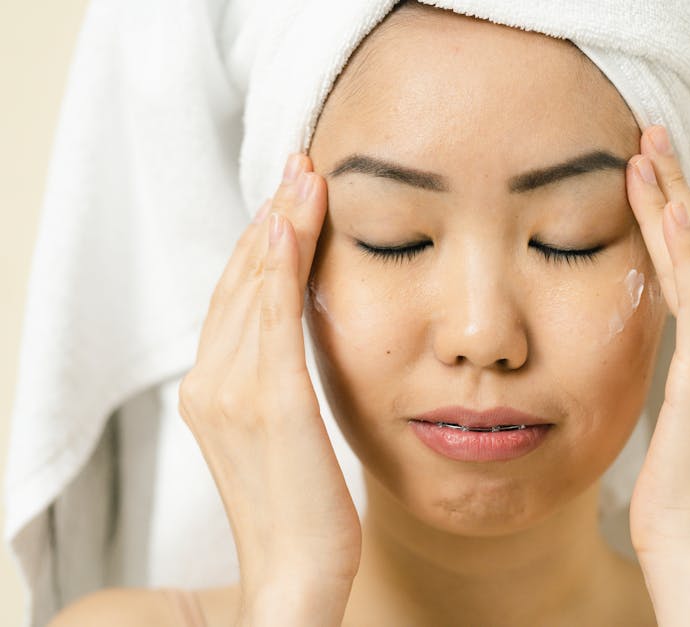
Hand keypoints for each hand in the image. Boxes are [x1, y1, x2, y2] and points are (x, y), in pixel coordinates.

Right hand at [178, 154, 359, 624]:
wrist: (295, 574)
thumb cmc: (302, 507)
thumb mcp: (285, 433)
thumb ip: (279, 381)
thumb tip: (300, 333)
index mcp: (212, 390)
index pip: (236, 298)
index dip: (262, 242)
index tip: (291, 196)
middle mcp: (210, 384)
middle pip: (239, 282)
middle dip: (271, 218)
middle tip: (299, 166)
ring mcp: (232, 392)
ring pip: (253, 289)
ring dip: (278, 227)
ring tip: (303, 178)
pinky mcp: (269, 404)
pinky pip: (272, 318)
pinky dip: (279, 267)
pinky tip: (292, 225)